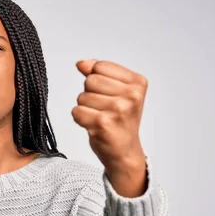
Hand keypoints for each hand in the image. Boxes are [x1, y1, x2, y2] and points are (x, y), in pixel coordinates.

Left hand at [72, 59, 147, 196]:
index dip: (97, 80)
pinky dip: (80, 119)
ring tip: (100, 118)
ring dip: (85, 108)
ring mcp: (118, 109)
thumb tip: (81, 63)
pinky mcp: (103, 123)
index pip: (100, 66)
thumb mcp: (117, 91)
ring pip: (82, 96)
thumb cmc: (120, 120)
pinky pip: (76, 111)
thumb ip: (98, 73)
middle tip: (104, 109)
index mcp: (138, 82)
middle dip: (91, 94)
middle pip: (90, 80)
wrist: (124, 152)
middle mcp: (131, 95)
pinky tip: (94, 126)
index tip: (110, 95)